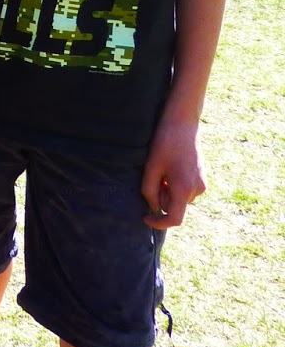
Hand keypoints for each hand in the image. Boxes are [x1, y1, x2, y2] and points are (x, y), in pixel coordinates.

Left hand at [141, 114, 205, 228]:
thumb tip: (154, 207)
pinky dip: (175, 184)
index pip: (174, 219)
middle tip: (154, 176)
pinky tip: (171, 166)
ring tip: (163, 168)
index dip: (159, 223)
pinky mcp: (202, 178)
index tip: (145, 218)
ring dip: (168, 190)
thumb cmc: (165, 143)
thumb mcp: (151, 167)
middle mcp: (197, 190)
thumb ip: (149, 191)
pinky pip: (185, 190)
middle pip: (174, 206)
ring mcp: (202, 184)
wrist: (183, 123)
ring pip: (179, 198)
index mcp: (185, 189)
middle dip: (161, 197)